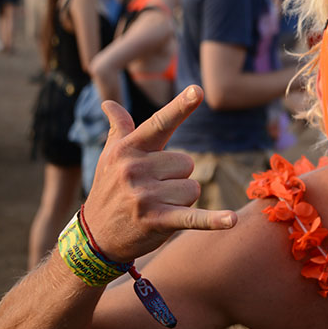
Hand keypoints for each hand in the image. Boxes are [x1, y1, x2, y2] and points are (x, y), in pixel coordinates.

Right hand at [83, 86, 237, 262]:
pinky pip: (193, 217)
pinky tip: (232, 221)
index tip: (197, 90)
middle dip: (176, 177)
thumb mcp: (110, 158)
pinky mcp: (158, 220)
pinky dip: (214, 221)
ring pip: (192, 187)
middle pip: (187, 163)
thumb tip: (109, 103)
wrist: (95, 237)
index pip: (159, 124)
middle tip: (152, 190)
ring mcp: (146, 196)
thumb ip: (119, 129)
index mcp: (129, 150)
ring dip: (181, 199)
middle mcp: (135, 169)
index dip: (180, 107)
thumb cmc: (109, 190)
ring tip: (156, 206)